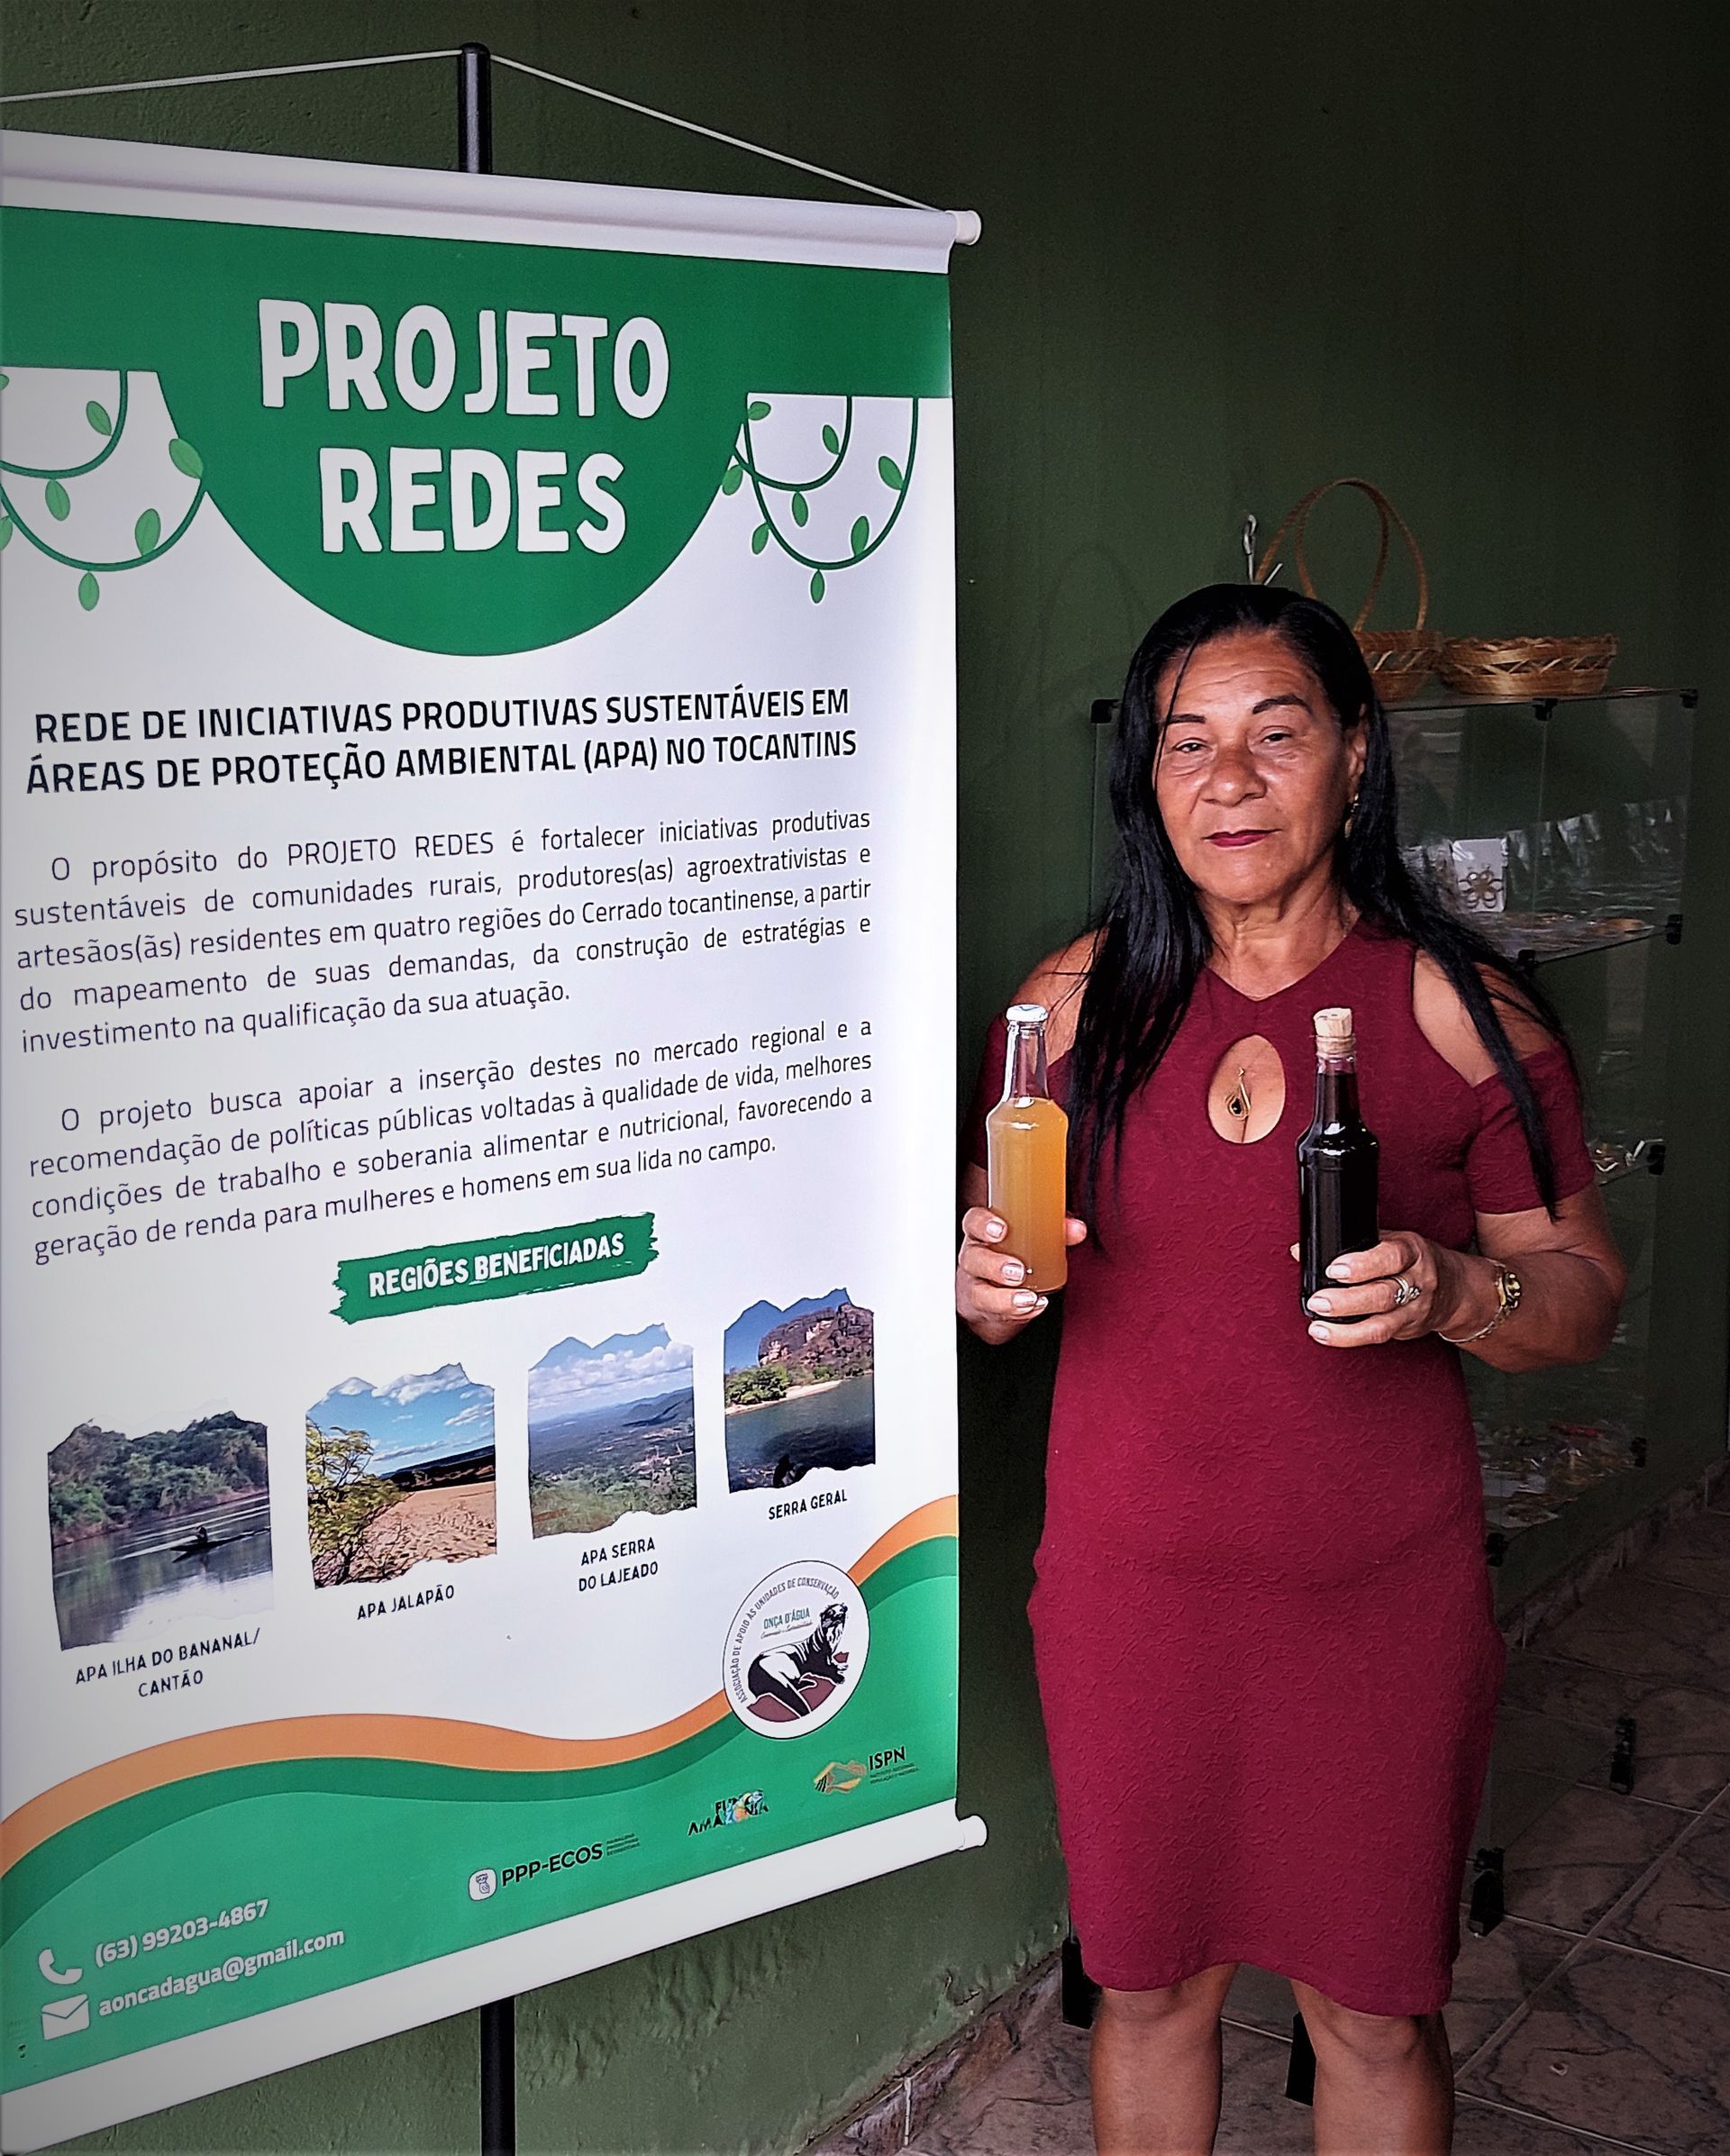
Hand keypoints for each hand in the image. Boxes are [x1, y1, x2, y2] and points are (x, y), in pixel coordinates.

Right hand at [957, 1207, 1087, 1343]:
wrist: (993, 1294)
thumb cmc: (1012, 1256)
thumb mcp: (1031, 1238)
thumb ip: (1055, 1230)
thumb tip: (1078, 1229)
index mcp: (983, 1234)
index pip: (974, 1222)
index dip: (983, 1224)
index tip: (1001, 1230)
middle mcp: (975, 1258)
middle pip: (973, 1258)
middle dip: (995, 1265)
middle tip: (1017, 1272)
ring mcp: (976, 1286)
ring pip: (978, 1291)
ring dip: (1004, 1297)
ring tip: (1028, 1298)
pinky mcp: (985, 1310)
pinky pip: (995, 1313)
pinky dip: (1016, 1312)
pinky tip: (1034, 1307)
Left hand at [1294, 1230, 1470, 1348]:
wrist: (1455, 1289)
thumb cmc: (1412, 1260)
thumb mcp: (1390, 1241)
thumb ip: (1352, 1245)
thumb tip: (1300, 1250)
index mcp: (1412, 1251)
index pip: (1391, 1257)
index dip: (1363, 1264)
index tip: (1334, 1269)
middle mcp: (1418, 1281)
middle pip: (1384, 1295)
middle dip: (1347, 1301)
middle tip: (1318, 1301)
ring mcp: (1415, 1309)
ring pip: (1382, 1325)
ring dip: (1346, 1330)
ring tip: (1318, 1327)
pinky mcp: (1408, 1329)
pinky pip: (1380, 1337)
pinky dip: (1351, 1338)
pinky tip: (1329, 1335)